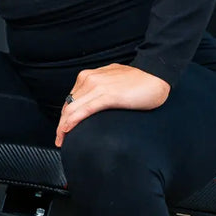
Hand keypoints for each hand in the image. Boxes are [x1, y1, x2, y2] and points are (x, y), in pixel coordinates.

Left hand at [55, 63, 169, 146]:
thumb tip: (93, 103)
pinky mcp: (108, 96)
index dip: (64, 116)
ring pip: (72, 109)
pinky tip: (68, 130)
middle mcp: (90, 79)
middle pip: (68, 105)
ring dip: (64, 126)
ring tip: (62, 140)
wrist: (156, 77)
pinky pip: (84, 110)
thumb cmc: (139, 81)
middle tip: (59, 139)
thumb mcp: (112, 82)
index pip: (71, 99)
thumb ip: (100, 90)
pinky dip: (73, 121)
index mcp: (89, 76)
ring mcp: (98, 87)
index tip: (62, 129)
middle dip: (61, 124)